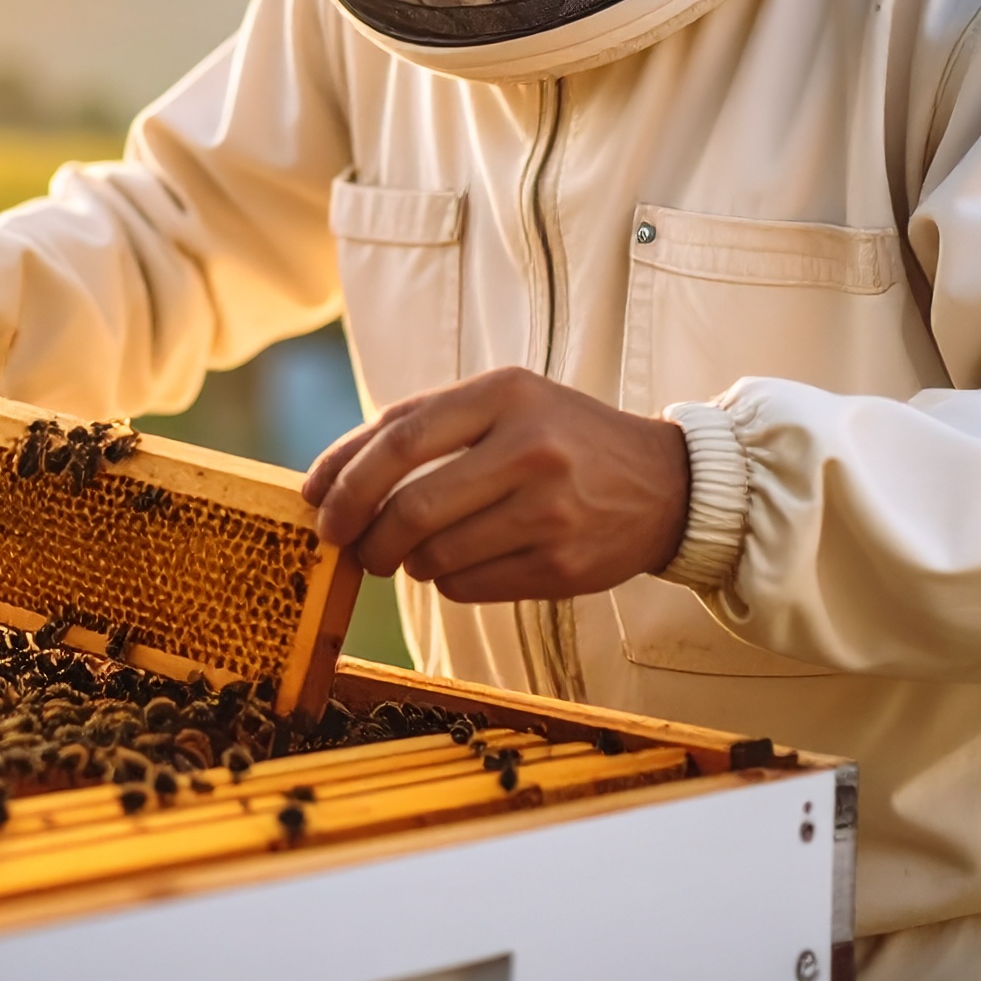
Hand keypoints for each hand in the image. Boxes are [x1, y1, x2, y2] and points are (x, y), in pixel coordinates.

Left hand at [300, 367, 690, 602]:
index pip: (398, 436)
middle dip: (362, 536)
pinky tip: (463, 564)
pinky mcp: (562, 566)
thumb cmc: (562, 439)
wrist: (666, 484)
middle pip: (409, 507)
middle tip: (349, 546)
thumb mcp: (505, 404)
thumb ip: (423, 426)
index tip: (314, 502)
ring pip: (434, 556)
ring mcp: (550, 510)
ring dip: (407, 562)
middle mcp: (530, 447)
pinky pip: (468, 587)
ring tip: (416, 551)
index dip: (343, 475)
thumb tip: (329, 479)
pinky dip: (447, 582)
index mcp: (506, 393)